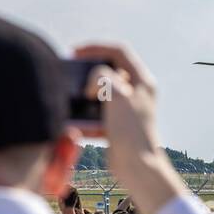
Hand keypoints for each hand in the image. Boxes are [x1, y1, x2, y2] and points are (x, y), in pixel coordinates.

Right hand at [75, 42, 182, 213]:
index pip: (118, 52)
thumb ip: (102, 75)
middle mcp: (136, 93)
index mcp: (142, 81)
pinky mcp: (117, 126)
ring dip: (85, 95)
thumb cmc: (131, 130)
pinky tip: (76, 123)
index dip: (96, 47)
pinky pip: (97, 115)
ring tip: (71, 98)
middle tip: (72, 73)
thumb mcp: (116, 93)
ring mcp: (127, 110)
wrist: (136, 166)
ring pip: (101, 94)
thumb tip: (93, 81)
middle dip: (88, 72)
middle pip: (109, 71)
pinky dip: (86, 117)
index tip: (76, 52)